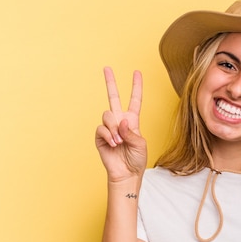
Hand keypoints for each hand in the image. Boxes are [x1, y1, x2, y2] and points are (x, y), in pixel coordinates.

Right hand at [95, 67, 146, 181]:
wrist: (126, 173)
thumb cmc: (136, 159)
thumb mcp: (140, 144)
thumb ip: (131, 131)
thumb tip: (121, 121)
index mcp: (132, 121)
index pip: (134, 100)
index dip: (136, 87)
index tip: (136, 72)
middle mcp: (120, 121)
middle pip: (113, 98)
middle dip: (110, 83)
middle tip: (107, 68)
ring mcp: (109, 128)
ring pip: (107, 116)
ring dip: (114, 128)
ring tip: (119, 142)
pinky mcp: (100, 136)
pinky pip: (101, 128)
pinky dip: (108, 135)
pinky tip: (113, 143)